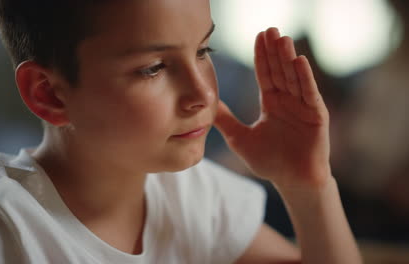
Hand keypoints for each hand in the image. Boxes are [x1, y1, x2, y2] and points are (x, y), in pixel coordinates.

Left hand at [214, 28, 330, 189]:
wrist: (292, 181)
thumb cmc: (269, 161)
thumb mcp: (240, 138)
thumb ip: (226, 120)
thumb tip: (207, 106)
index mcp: (271, 103)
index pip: (265, 74)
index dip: (261, 56)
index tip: (258, 37)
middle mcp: (287, 101)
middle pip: (279, 71)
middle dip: (274, 51)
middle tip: (270, 29)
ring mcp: (303, 107)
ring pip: (294, 78)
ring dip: (288, 58)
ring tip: (282, 38)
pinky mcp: (316, 116)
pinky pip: (309, 94)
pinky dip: (305, 78)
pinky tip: (299, 61)